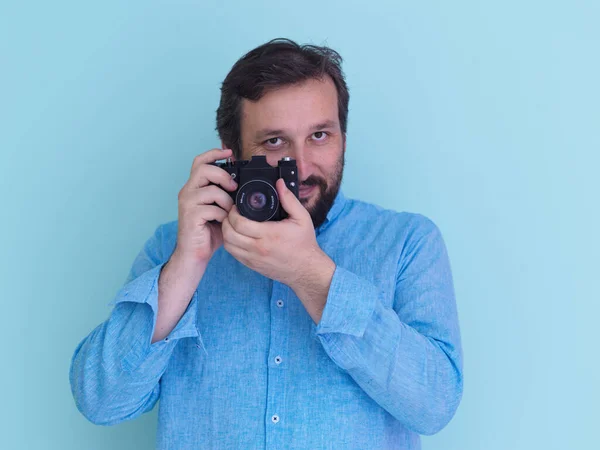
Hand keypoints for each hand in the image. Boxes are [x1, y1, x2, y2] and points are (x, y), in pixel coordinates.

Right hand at [173, 148, 237, 264]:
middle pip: (203, 169)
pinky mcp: (190, 216)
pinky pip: (212, 208)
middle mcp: (188, 191)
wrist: (195, 254)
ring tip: (229, 211)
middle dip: (223, 175)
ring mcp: (187, 203)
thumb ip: (228, 196)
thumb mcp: (221, 209)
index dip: (214, 153)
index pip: (200, 161)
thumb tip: (243, 185)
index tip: (229, 152)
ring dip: (226, 200)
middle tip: (233, 187)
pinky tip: (223, 222)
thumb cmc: (209, 232)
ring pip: (210, 189)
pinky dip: (222, 215)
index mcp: (195, 187)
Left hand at [222, 178, 321, 287]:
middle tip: (231, 213)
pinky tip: (237, 236)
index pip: (239, 223)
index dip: (233, 212)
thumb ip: (289, 199)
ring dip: (226, 232)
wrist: (306, 269)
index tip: (236, 206)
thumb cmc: (304, 243)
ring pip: (228, 245)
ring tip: (232, 224)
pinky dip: (231, 243)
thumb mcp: (302, 218)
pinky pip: (233, 254)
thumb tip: (279, 183)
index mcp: (269, 234)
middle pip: (229, 234)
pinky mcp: (251, 265)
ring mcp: (253, 258)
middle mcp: (258, 248)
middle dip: (226, 220)